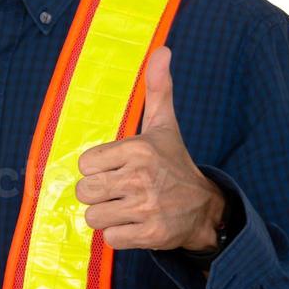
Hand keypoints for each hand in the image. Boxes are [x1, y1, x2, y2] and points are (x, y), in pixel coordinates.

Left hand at [75, 46, 226, 251]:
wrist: (204, 208)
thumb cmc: (174, 163)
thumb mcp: (164, 125)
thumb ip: (157, 88)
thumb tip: (162, 49)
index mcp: (138, 149)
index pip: (85, 164)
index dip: (97, 169)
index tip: (116, 168)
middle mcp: (141, 177)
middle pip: (84, 192)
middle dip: (97, 195)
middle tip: (117, 192)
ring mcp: (146, 207)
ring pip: (93, 218)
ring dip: (106, 217)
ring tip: (125, 208)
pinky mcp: (151, 234)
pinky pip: (110, 239)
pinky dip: (118, 235)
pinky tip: (134, 224)